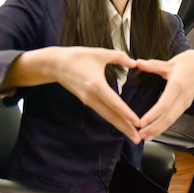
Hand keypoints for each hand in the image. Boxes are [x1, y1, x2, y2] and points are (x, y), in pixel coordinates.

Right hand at [8, 46, 142, 143]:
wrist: (55, 65)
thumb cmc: (77, 57)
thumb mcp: (100, 53)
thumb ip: (119, 57)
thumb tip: (134, 63)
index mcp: (96, 85)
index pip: (114, 103)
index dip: (126, 113)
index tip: (137, 122)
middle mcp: (91, 97)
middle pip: (111, 116)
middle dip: (125, 128)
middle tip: (138, 139)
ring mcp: (88, 100)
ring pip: (107, 116)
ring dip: (120, 126)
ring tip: (132, 135)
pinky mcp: (86, 101)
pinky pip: (102, 112)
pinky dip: (113, 119)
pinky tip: (121, 123)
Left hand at [134, 49, 193, 141]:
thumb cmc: (187, 63)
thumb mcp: (170, 62)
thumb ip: (153, 65)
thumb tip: (138, 63)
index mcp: (178, 84)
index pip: (164, 104)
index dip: (153, 115)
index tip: (142, 122)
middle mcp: (183, 96)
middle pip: (168, 117)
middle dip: (154, 128)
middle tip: (140, 135)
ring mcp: (185, 102)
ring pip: (172, 120)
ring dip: (158, 130)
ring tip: (145, 137)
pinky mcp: (185, 106)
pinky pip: (174, 118)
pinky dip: (164, 127)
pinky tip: (155, 132)